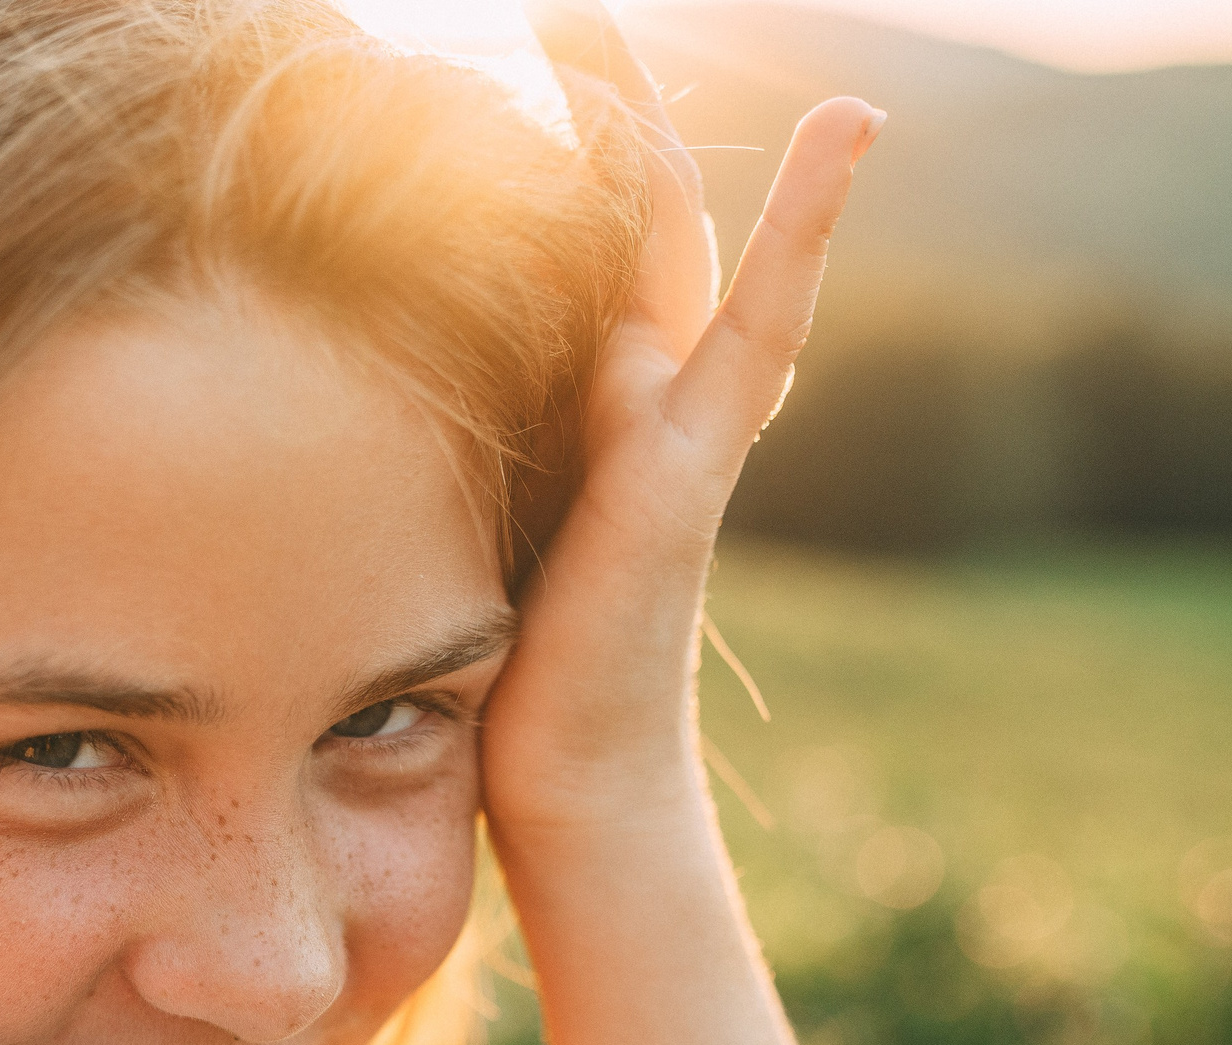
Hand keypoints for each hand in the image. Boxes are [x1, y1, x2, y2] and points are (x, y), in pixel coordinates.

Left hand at [482, 2, 883, 837]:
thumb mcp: (462, 517)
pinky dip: (810, 231)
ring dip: (648, 123)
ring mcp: (678, 422)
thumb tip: (375, 372)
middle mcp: (642, 390)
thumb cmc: (507, 669)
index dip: (550, 148)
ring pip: (681, 237)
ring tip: (598, 10)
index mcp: (587, 394)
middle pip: (630, 207)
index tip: (487, 74)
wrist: (565, 782)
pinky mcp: (691, 470)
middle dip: (595, 100)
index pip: (574, 238)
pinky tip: (856, 130)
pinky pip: (760, 329)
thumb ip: (469, 434)